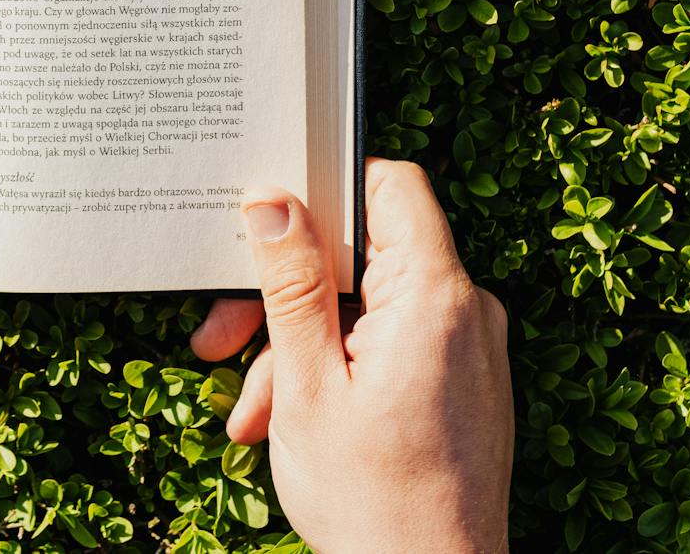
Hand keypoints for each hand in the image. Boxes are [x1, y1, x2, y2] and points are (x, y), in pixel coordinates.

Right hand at [191, 157, 512, 553]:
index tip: (268, 219)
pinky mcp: (460, 383)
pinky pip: (389, 345)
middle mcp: (466, 311)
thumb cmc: (374, 502)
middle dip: (286, 293)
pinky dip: (336, 370)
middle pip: (362, 256)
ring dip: (300, 346)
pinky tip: (287, 420)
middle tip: (222, 337)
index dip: (326, 188)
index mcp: (435, 297)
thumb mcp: (307, 383)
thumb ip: (290, 283)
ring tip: (256, 410)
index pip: (390, 186)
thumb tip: (272, 200)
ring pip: (365, 308)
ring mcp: (467, 349)